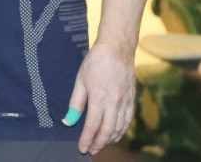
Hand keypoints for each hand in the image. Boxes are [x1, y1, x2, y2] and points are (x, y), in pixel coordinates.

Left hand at [63, 41, 135, 155]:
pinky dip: (121, 130)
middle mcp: (114, 103)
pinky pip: (127, 120)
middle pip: (107, 131)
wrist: (117, 50)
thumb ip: (75, 103)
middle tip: (91, 151)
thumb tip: (68, 121)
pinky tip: (115, 134)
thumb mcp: (80, 81)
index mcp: (99, 98)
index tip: (82, 148)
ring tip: (100, 145)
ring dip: (110, 139)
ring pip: (119, 128)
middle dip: (98, 144)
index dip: (87, 139)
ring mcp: (125, 102)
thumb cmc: (96, 62)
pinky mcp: (131, 99)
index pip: (93, 126)